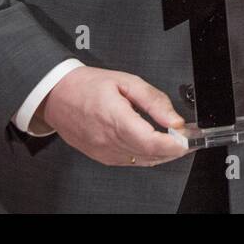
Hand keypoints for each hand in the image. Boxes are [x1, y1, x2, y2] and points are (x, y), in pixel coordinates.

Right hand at [38, 66, 188, 167]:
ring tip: (174, 141)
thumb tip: (174, 119)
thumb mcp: (126, 81)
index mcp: (114, 117)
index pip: (150, 140)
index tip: (186, 139)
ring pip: (141, 161)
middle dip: (173, 149)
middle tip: (186, 138)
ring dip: (162, 154)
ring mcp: (103, 151)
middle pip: (149, 153)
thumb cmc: (87, 85)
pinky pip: (130, 162)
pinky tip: (155, 146)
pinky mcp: (101, 156)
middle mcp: (108, 139)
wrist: (57, 96)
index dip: (173, 144)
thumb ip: (153, 100)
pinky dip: (146, 156)